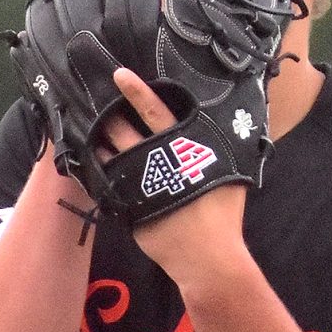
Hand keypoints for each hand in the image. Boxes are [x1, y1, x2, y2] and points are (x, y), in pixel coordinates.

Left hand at [102, 68, 248, 282]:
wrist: (206, 256)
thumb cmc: (222, 215)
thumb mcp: (230, 171)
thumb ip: (222, 148)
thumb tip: (238, 126)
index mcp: (181, 148)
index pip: (156, 112)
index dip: (137, 92)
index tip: (119, 75)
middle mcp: (154, 160)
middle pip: (123, 130)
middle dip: (111, 117)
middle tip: (101, 107)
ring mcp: (137, 184)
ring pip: (109, 154)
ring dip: (100, 143)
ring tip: (94, 134)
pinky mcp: (126, 206)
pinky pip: (106, 183)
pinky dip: (98, 173)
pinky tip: (94, 167)